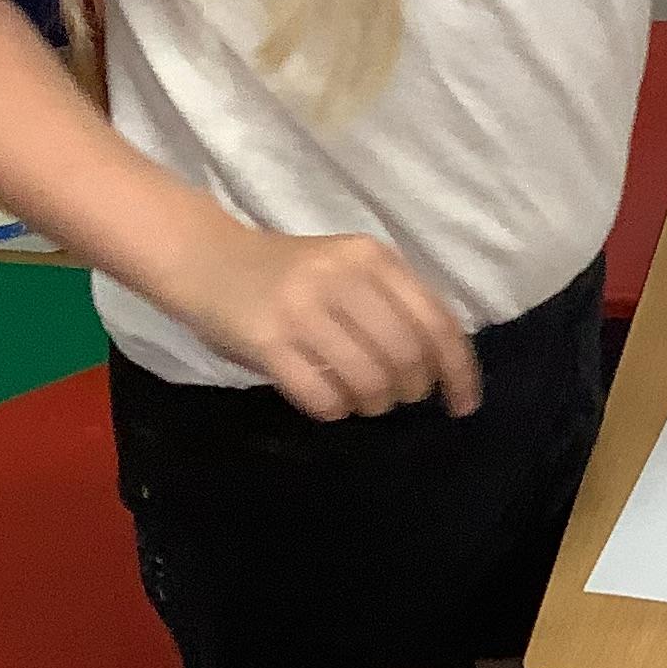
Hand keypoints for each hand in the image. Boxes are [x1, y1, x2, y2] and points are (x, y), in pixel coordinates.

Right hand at [164, 220, 482, 421]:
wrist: (204, 258)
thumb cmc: (288, 274)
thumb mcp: (348, 271)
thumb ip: (394, 307)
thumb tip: (443, 369)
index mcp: (371, 257)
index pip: (437, 323)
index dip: (458, 372)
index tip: (463, 405)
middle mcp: (341, 277)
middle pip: (407, 358)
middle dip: (410, 390)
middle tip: (394, 395)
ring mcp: (302, 308)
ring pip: (369, 382)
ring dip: (373, 404)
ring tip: (359, 397)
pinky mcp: (267, 340)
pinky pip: (323, 397)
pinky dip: (334, 410)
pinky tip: (326, 399)